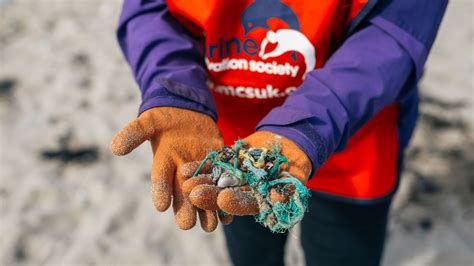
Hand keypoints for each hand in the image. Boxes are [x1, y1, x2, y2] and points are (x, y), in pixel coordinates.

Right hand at [110, 107, 224, 230]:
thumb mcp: (149, 121)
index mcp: (163, 163)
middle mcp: (180, 174)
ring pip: (201, 197)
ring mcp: (199, 173)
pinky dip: (223, 199)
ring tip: (210, 224)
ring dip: (205, 211)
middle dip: (184, 209)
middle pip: (181, 196)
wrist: (188, 113)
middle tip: (186, 223)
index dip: (160, 191)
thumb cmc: (164, 117)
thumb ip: (134, 133)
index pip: (159, 180)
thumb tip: (115, 148)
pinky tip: (228, 214)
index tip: (160, 205)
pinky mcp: (218, 168)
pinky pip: (220, 187)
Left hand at [183, 131, 311, 215]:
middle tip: (193, 194)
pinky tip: (184, 169)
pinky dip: (199, 167)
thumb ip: (286, 190)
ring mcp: (233, 178)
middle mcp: (243, 192)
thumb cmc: (296, 166)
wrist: (289, 144)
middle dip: (209, 194)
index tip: (223, 200)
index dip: (235, 203)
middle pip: (224, 195)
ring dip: (199, 181)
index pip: (245, 205)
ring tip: (184, 181)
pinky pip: (211, 166)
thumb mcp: (295, 179)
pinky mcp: (226, 163)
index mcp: (258, 202)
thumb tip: (277, 201)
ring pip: (214, 181)